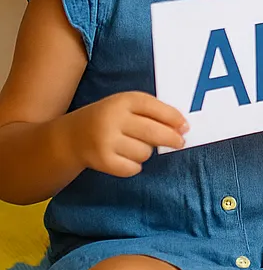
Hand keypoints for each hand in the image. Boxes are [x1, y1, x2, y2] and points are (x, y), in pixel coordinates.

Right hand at [64, 92, 187, 177]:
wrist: (69, 137)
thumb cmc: (108, 120)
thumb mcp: (125, 107)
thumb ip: (151, 112)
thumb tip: (181, 128)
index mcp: (122, 100)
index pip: (154, 107)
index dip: (174, 118)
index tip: (185, 127)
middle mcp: (112, 118)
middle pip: (154, 132)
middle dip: (172, 139)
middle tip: (179, 142)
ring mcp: (105, 140)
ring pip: (145, 152)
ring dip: (146, 152)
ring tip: (133, 146)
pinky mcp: (101, 160)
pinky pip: (132, 168)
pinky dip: (134, 166)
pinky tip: (125, 158)